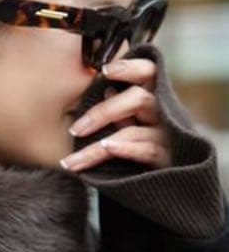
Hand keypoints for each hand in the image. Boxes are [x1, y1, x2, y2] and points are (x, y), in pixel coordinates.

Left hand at [59, 57, 171, 172]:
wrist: (176, 183)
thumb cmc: (148, 146)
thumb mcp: (135, 125)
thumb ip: (122, 110)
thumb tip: (106, 91)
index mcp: (155, 98)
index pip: (148, 72)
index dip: (129, 67)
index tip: (104, 71)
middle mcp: (164, 113)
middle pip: (138, 99)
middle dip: (103, 112)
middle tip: (75, 130)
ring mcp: (168, 137)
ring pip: (132, 132)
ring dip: (98, 147)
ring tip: (74, 159)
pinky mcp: (168, 160)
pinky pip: (147, 150)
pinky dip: (125, 149)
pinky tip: (108, 149)